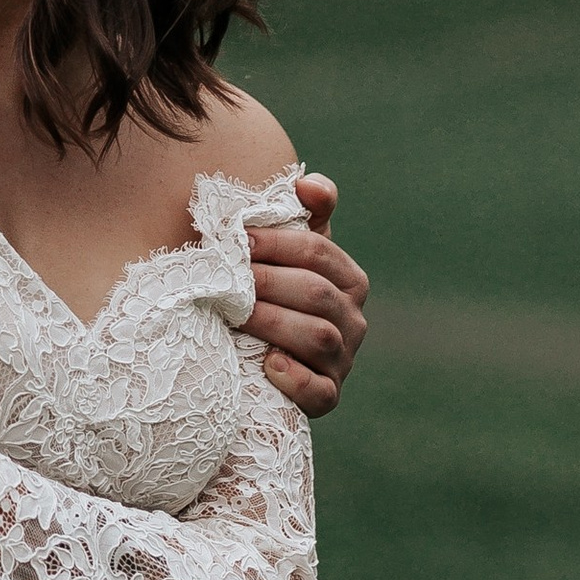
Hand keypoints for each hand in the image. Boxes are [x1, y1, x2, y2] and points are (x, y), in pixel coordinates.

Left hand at [247, 172, 368, 416]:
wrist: (253, 356)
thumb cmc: (269, 293)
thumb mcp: (285, 254)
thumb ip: (301, 214)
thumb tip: (309, 182)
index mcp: (347, 279)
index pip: (320, 253)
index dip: (279, 243)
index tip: (239, 239)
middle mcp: (353, 320)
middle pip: (317, 294)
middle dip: (268, 282)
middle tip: (227, 278)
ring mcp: (342, 361)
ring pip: (319, 338)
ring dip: (273, 323)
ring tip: (235, 315)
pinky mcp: (327, 397)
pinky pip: (319, 392)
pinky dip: (294, 379)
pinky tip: (267, 364)